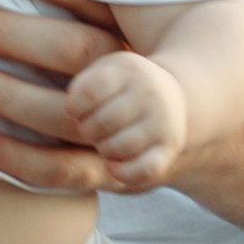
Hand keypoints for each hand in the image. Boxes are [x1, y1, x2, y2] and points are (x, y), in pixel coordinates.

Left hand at [0, 0, 134, 196]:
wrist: (180, 128)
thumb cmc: (122, 58)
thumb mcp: (116, 12)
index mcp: (129, 24)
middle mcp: (130, 72)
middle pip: (74, 49)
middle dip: (13, 35)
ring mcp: (126, 124)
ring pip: (68, 112)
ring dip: (12, 97)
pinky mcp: (115, 169)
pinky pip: (68, 169)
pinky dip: (24, 160)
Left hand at [64, 48, 189, 189]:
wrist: (172, 98)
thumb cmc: (121, 88)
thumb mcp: (103, 72)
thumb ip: (81, 87)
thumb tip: (70, 110)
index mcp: (127, 71)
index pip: (90, 92)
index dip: (75, 106)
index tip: (76, 110)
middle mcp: (149, 94)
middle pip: (102, 123)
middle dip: (88, 130)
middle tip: (90, 128)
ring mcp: (161, 123)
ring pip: (118, 147)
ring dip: (103, 150)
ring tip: (104, 141)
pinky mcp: (168, 149)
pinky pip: (143, 169)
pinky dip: (123, 172)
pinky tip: (111, 166)